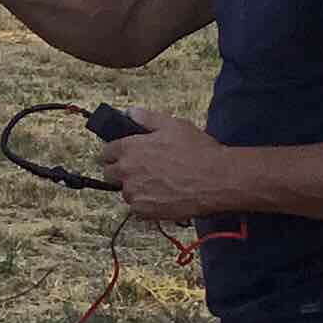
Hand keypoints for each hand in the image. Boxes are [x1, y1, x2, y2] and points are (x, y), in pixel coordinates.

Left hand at [100, 105, 235, 222]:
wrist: (217, 179)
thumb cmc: (198, 151)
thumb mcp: (174, 125)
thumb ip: (147, 118)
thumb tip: (130, 112)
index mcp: (130, 148)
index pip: (105, 152)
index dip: (113, 153)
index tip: (120, 155)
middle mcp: (127, 171)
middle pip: (110, 173)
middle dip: (121, 171)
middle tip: (141, 169)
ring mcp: (134, 192)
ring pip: (125, 191)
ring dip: (135, 188)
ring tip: (158, 183)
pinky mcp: (144, 211)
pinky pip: (136, 208)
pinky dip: (145, 204)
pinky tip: (162, 196)